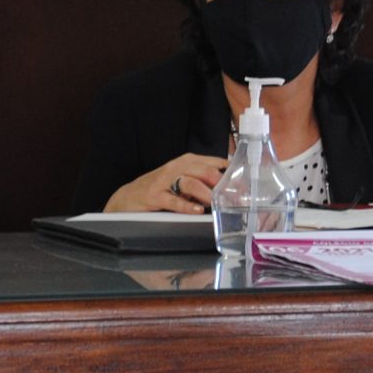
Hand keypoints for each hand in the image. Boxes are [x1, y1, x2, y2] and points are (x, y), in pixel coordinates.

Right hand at [104, 153, 225, 214]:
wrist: (128, 197)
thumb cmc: (160, 188)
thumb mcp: (182, 179)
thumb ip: (203, 181)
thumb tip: (229, 190)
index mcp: (187, 162)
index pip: (214, 163)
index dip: (230, 174)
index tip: (244, 184)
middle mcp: (177, 167)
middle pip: (205, 171)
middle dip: (221, 184)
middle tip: (234, 197)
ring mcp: (164, 181)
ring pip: (190, 182)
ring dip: (206, 193)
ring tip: (216, 202)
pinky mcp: (154, 195)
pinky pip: (173, 200)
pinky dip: (186, 205)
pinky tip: (196, 211)